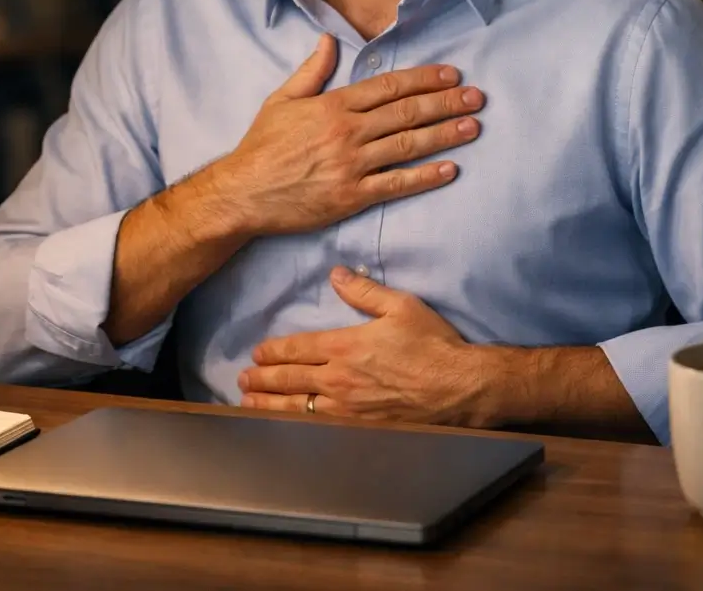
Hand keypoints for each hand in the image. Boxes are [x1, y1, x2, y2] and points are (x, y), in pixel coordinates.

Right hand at [205, 33, 484, 236]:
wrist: (243, 193)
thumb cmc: (262, 146)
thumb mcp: (281, 100)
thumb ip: (311, 71)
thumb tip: (328, 40)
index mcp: (334, 105)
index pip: (389, 86)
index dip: (424, 79)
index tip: (451, 74)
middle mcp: (347, 132)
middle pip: (407, 112)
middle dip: (446, 103)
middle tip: (477, 97)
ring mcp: (352, 165)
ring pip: (408, 145)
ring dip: (445, 135)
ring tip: (473, 126)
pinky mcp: (352, 196)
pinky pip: (396, 184)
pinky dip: (425, 177)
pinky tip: (450, 169)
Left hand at [237, 267, 492, 425]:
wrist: (459, 387)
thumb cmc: (433, 344)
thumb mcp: (401, 306)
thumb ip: (365, 291)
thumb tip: (336, 275)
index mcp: (346, 346)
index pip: (298, 348)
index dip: (274, 351)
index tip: (257, 354)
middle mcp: (339, 379)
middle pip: (290, 380)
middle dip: (262, 380)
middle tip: (243, 380)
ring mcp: (348, 408)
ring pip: (298, 407)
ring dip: (270, 405)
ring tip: (250, 404)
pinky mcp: (362, 428)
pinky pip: (321, 427)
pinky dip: (298, 426)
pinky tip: (288, 427)